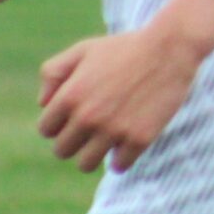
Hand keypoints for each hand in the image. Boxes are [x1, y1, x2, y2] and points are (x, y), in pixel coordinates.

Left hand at [36, 24, 205, 173]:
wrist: (171, 48)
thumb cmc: (125, 48)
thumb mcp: (83, 50)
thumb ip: (53, 72)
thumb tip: (43, 104)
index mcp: (69, 96)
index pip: (46, 130)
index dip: (59, 124)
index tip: (75, 116)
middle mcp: (88, 117)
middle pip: (62, 151)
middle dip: (74, 141)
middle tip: (92, 128)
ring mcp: (114, 130)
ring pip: (86, 165)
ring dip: (94, 155)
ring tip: (106, 140)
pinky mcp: (139, 139)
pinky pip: (119, 166)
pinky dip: (121, 158)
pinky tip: (128, 141)